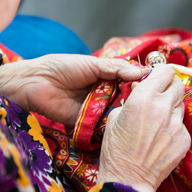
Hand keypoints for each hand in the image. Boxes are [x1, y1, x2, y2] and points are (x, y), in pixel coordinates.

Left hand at [0, 54, 146, 127]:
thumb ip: (116, 69)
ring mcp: (94, 109)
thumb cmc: (62, 67)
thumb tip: (142, 72)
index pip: (127, 83)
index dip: (140, 85)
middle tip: (149, 105)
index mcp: (105, 77)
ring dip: (122, 114)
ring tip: (137, 116)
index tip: (157, 87)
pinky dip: (108, 127)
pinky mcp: (84, 123)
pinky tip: (120, 126)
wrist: (35, 82)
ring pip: (114, 114)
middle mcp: (102, 94)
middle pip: (123, 100)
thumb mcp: (92, 64)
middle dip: (134, 103)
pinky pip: (100, 126)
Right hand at [97, 64, 190, 191]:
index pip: (164, 72)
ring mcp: (177, 124)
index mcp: (144, 98)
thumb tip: (139, 89)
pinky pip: (182, 124)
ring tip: (159, 118)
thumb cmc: (115, 148)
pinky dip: (174, 126)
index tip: (158, 77)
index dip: (161, 73)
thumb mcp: (115, 116)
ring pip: (181, 104)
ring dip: (171, 106)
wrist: (128, 178)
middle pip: (178, 85)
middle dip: (169, 87)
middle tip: (160, 95)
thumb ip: (131, 98)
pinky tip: (162, 136)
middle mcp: (163, 107)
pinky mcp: (184, 139)